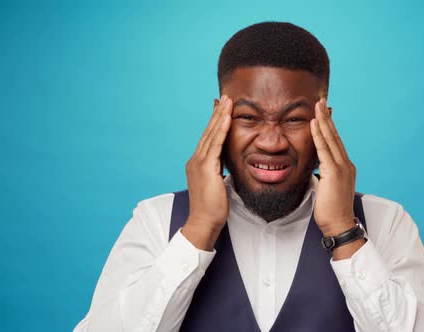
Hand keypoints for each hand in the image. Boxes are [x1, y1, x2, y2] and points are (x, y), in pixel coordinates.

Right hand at [181, 95, 232, 249]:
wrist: (204, 222)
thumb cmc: (212, 209)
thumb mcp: (217, 185)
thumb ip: (219, 172)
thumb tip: (225, 167)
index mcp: (198, 164)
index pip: (208, 138)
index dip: (215, 122)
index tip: (221, 108)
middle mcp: (195, 160)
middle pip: (208, 132)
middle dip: (217, 113)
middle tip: (224, 97)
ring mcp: (199, 163)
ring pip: (211, 134)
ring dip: (220, 116)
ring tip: (228, 101)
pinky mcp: (205, 168)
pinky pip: (215, 144)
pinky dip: (221, 129)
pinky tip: (227, 117)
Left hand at [310, 98, 356, 237]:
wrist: (339, 225)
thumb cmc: (332, 211)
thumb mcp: (327, 189)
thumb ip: (324, 176)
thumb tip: (317, 171)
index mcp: (345, 167)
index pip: (336, 142)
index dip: (329, 127)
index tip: (323, 113)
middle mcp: (346, 164)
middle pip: (335, 135)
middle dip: (327, 117)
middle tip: (321, 101)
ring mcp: (342, 168)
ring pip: (330, 138)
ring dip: (323, 120)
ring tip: (317, 105)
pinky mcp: (334, 173)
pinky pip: (324, 149)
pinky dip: (318, 135)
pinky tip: (314, 123)